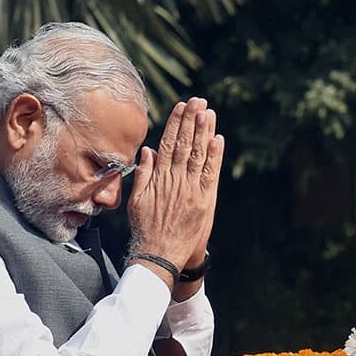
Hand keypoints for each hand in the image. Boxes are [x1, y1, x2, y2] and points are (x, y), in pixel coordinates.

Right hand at [127, 97, 223, 289]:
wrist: (158, 254)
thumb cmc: (145, 228)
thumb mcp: (137, 200)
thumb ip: (143, 174)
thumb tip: (147, 150)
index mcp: (159, 177)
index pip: (168, 143)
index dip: (176, 123)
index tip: (181, 106)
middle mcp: (175, 180)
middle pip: (185, 144)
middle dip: (191, 120)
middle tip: (198, 101)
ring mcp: (190, 189)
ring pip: (198, 155)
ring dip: (204, 132)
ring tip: (208, 112)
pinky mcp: (203, 200)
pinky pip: (210, 174)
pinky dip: (214, 156)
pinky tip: (218, 139)